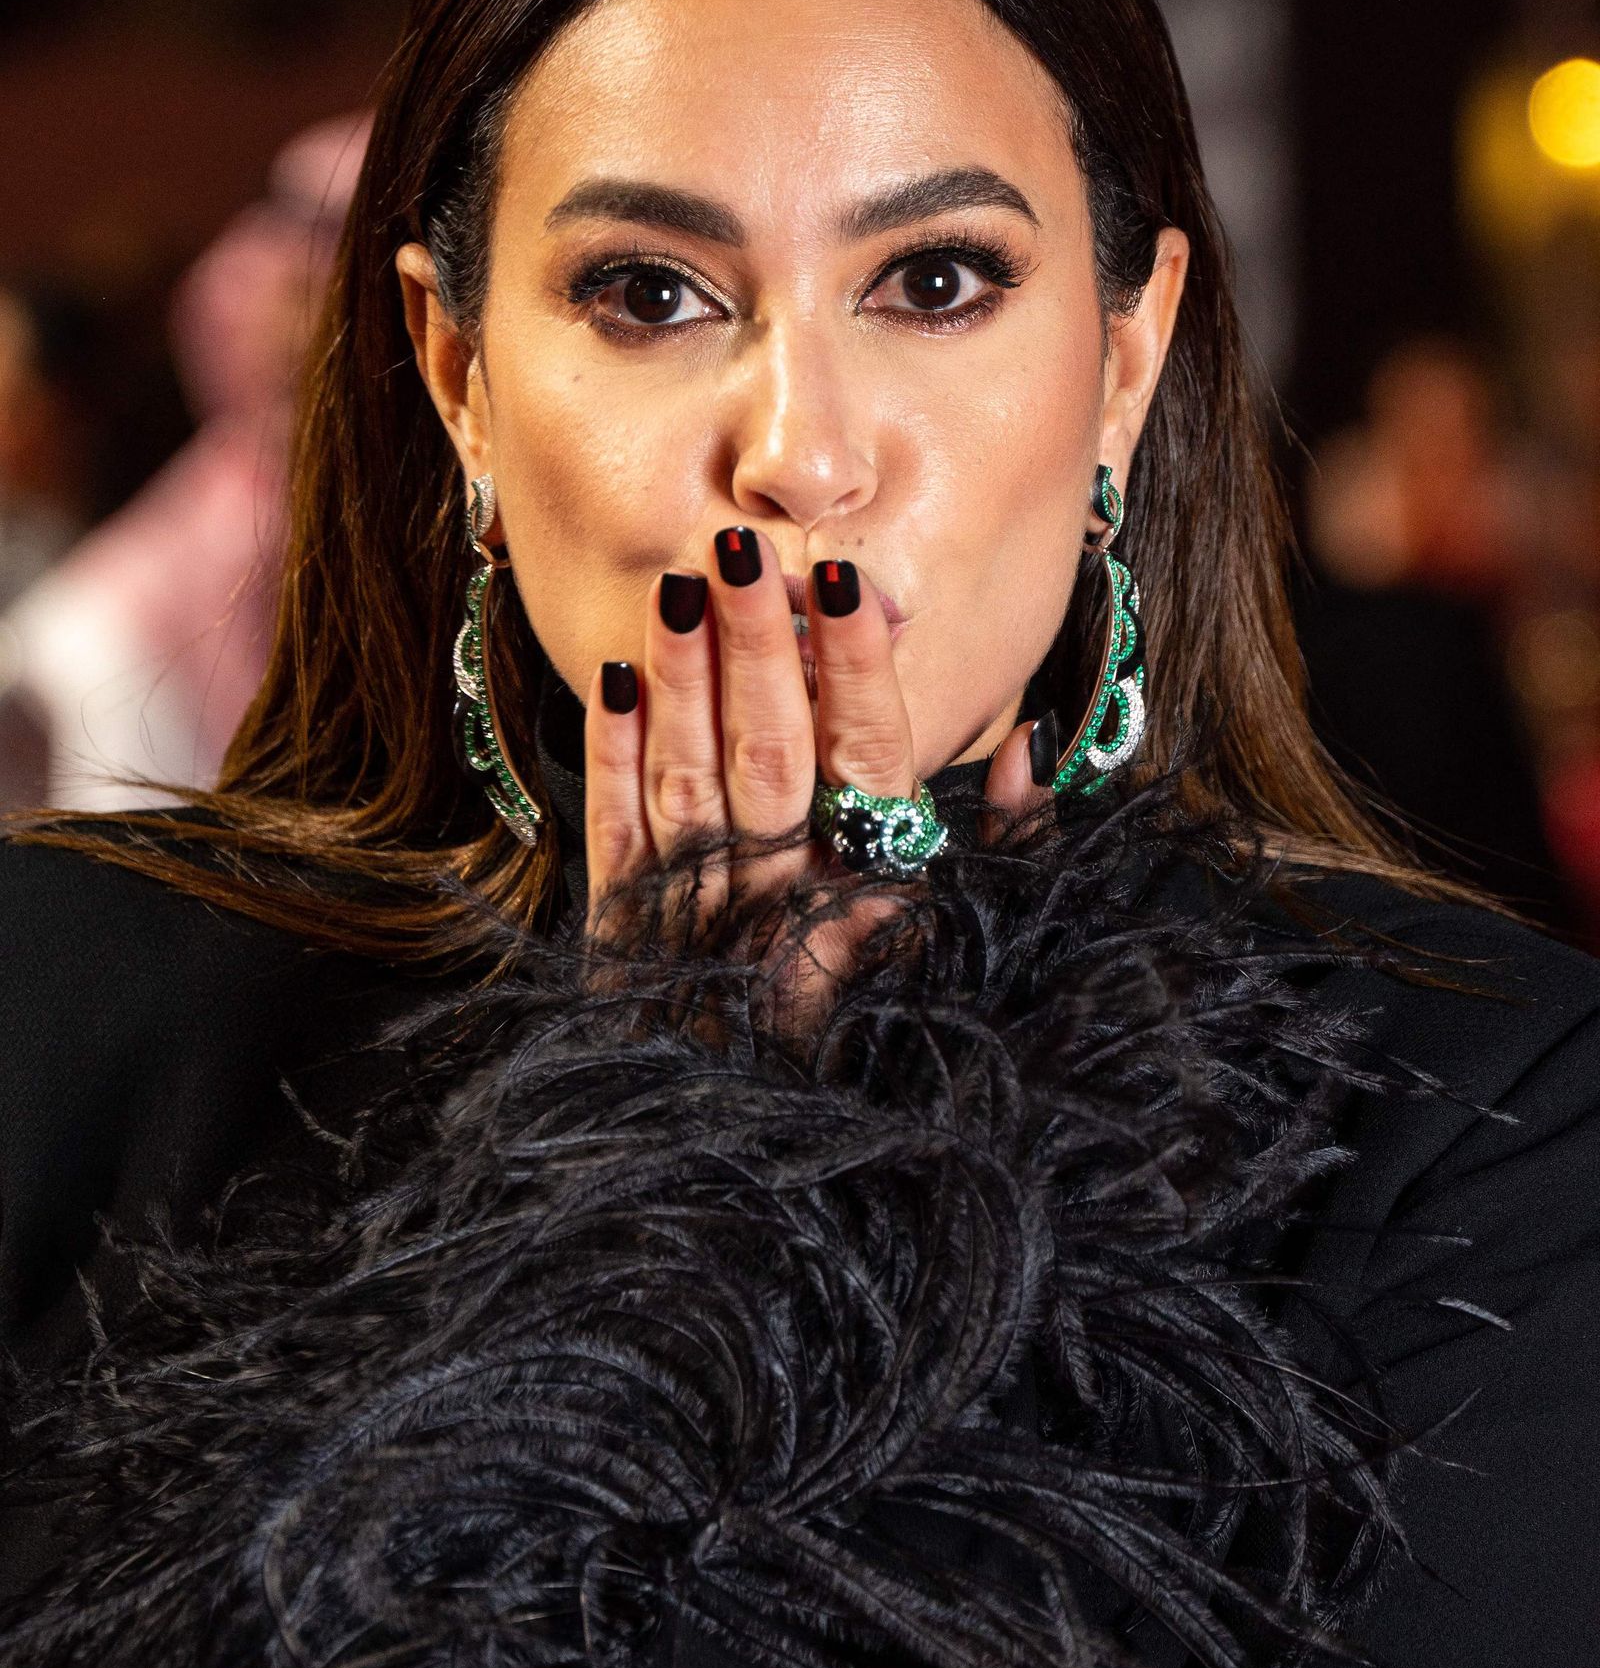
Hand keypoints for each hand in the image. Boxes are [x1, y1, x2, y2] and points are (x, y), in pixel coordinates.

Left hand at [581, 523, 1047, 1037]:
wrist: (749, 1118)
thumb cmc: (867, 1003)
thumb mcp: (958, 929)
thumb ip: (1005, 841)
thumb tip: (1027, 748)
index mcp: (870, 882)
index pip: (866, 754)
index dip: (853, 667)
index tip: (843, 581)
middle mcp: (784, 892)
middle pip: (770, 750)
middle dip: (757, 645)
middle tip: (743, 549)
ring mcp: (699, 908)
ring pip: (688, 775)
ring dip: (684, 676)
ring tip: (682, 582)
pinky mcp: (626, 925)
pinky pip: (616, 827)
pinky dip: (613, 750)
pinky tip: (616, 674)